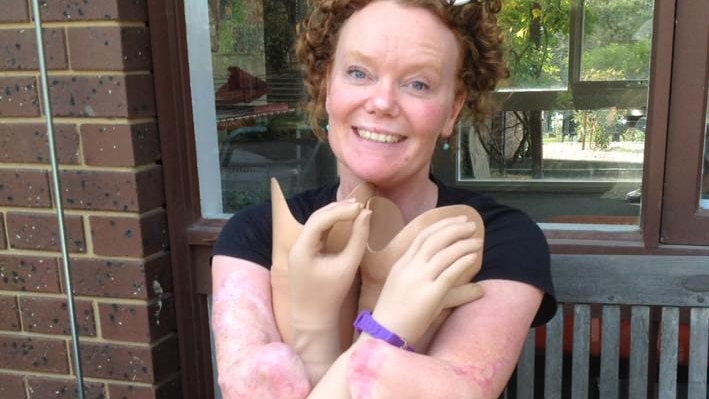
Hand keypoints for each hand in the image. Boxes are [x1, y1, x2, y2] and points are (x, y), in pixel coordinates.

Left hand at [288, 199, 371, 383]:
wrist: (313, 319)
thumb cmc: (331, 295)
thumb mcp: (348, 266)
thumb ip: (359, 239)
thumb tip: (367, 214)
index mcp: (302, 249)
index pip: (320, 220)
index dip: (341, 211)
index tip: (361, 208)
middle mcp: (297, 245)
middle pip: (317, 218)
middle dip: (338, 209)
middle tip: (360, 204)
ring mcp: (299, 249)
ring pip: (317, 223)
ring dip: (335, 215)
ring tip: (356, 209)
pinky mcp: (305, 253)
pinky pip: (318, 233)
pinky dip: (332, 225)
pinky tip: (346, 220)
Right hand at [371, 215, 482, 345]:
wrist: (384, 335)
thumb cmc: (398, 317)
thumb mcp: (413, 293)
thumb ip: (435, 283)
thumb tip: (468, 284)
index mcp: (401, 264)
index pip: (423, 236)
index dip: (442, 225)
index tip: (457, 220)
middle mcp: (409, 268)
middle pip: (434, 239)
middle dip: (454, 228)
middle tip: (470, 224)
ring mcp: (418, 280)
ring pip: (444, 253)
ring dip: (463, 243)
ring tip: (477, 240)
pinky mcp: (429, 295)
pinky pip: (449, 273)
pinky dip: (462, 261)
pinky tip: (473, 257)